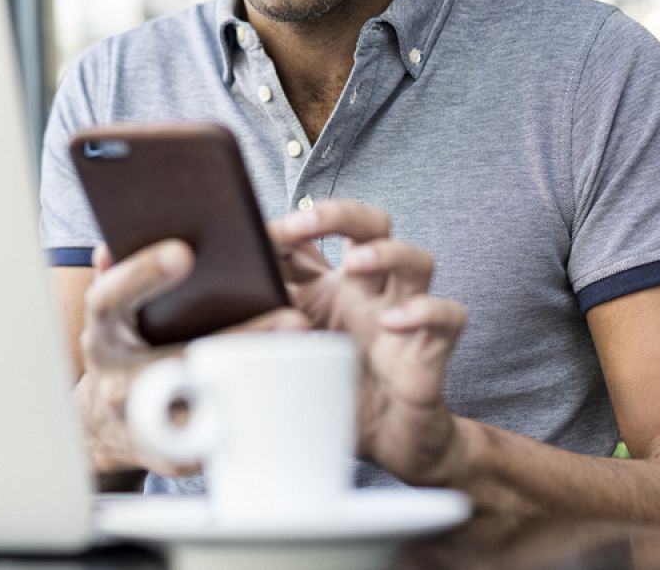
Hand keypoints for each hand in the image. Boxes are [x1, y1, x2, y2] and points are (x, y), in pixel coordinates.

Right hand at [75, 239, 308, 477]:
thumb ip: (119, 278)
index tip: (184, 252)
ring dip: (259, 382)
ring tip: (304, 356)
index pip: (109, 299)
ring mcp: (145, 422)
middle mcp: (116, 380)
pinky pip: (220, 436)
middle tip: (291, 316)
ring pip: (206, 404)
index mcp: (102, 334)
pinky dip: (257, 414)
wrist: (106, 425)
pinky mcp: (175, 454)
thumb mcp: (111, 314)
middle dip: (236, 339)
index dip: (142, 275)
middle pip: (175, 359)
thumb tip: (111, 246)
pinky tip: (295, 393)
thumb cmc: (123, 352)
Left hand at [267, 199, 468, 484]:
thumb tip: (211, 305)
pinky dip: (426, 311)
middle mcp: (369, 291)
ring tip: (357, 263)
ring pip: (416, 260)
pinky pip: (448, 315)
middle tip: (305, 223)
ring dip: (388, 252)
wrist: (385, 446)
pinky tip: (396, 322)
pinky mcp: (431, 348)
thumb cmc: (333, 393)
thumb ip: (259, 327)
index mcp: (331, 285)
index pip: (317, 232)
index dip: (291, 223)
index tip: (262, 231)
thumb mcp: (284, 356)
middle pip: (373, 224)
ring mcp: (404, 315)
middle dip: (341, 213)